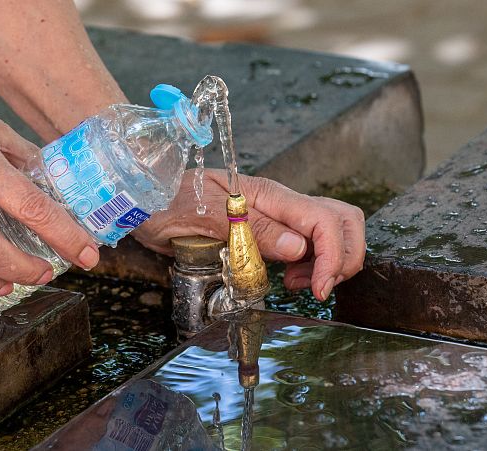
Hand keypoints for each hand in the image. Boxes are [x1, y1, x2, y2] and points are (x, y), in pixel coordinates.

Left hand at [132, 169, 365, 299]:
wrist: (142, 197)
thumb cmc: (166, 201)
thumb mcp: (204, 217)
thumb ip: (251, 231)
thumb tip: (298, 248)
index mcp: (269, 195)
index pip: (324, 220)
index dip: (333, 256)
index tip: (318, 289)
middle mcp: (279, 203)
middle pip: (342, 219)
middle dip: (344, 257)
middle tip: (317, 287)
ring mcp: (275, 215)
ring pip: (330, 231)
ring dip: (329, 262)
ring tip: (298, 284)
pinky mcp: (266, 230)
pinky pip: (306, 244)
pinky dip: (311, 265)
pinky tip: (289, 278)